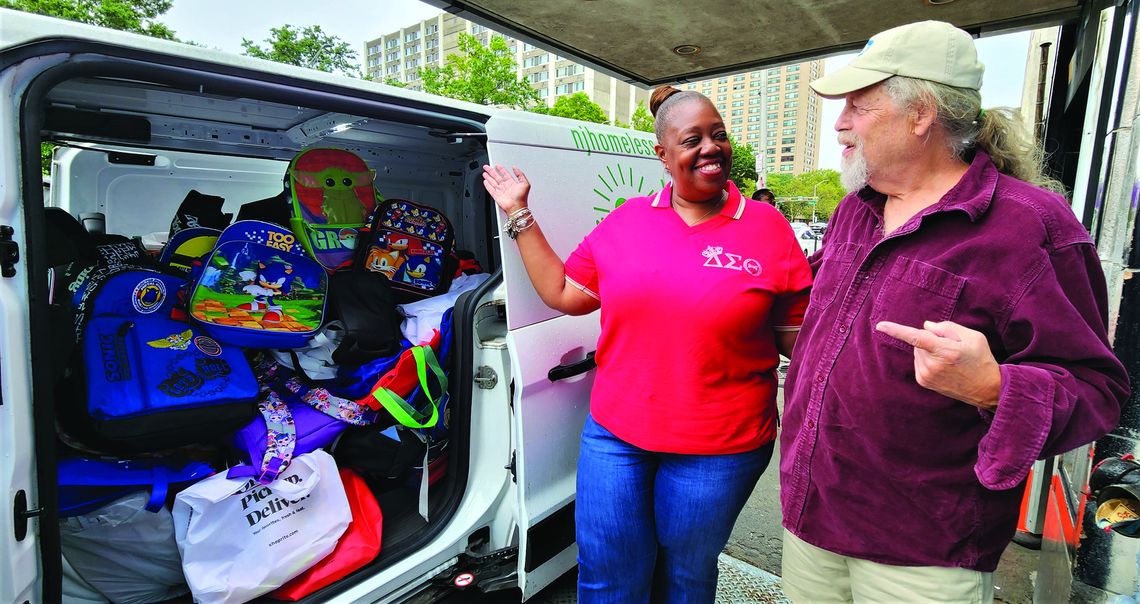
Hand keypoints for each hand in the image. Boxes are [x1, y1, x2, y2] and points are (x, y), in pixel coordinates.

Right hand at [482, 164, 529, 213]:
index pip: (505, 173)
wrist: (516, 207)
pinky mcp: (496, 196)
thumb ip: (520, 174)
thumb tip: (515, 168)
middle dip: (491, 171)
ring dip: (488, 177)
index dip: (500, 169)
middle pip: (496, 176)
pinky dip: (487, 185)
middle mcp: (505, 186)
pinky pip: (490, 189)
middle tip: (487, 167)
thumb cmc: (521, 198)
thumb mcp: (525, 183)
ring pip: (492, 182)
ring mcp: (500, 191)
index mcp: (512, 183)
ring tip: (484, 173)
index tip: (497, 165)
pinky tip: (485, 182)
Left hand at [875, 320, 1001, 410]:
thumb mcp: (972, 336)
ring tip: (950, 359)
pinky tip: (944, 366)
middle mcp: (932, 365)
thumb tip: (925, 326)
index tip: (880, 326)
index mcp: (945, 351)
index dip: (896, 330)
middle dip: (931, 339)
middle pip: (920, 341)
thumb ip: (947, 327)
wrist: (987, 388)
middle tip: (952, 347)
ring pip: (918, 351)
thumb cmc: (981, 359)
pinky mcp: (924, 381)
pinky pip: (919, 361)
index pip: (916, 338)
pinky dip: (927, 359)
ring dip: (929, 350)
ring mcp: (927, 376)